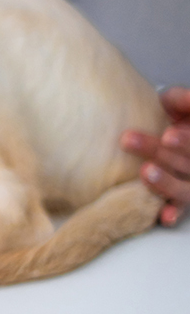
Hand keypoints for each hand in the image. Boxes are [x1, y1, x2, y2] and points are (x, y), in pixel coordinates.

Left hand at [121, 87, 189, 225]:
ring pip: (185, 188)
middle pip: (185, 162)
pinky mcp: (180, 198)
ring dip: (166, 183)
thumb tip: (184, 97)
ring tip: (145, 172)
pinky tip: (163, 216)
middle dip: (158, 152)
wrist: (164, 131)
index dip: (186, 141)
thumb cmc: (171, 115)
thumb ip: (182, 99)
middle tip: (129, 140)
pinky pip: (180, 208)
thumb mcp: (177, 103)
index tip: (167, 135)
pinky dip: (173, 212)